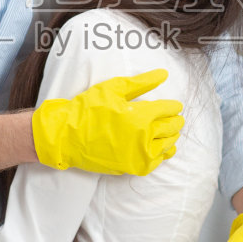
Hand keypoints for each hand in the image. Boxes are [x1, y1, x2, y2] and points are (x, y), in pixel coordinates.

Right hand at [31, 69, 183, 176]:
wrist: (66, 137)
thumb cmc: (87, 109)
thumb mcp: (113, 88)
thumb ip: (142, 82)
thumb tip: (163, 74)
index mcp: (141, 116)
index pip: (169, 110)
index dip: (174, 106)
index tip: (174, 106)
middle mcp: (144, 137)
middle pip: (172, 128)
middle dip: (175, 120)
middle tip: (175, 117)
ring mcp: (139, 155)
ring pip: (168, 145)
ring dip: (172, 136)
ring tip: (170, 131)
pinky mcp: (134, 167)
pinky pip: (158, 161)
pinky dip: (163, 153)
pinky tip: (162, 147)